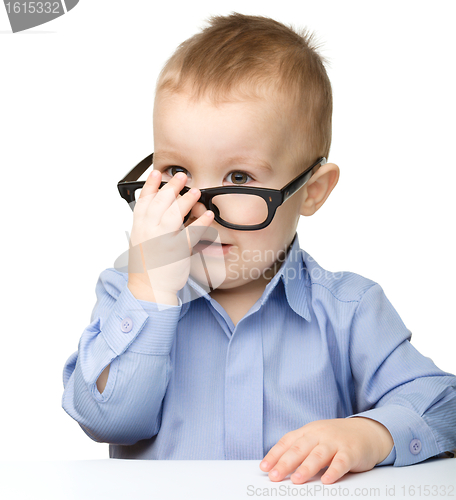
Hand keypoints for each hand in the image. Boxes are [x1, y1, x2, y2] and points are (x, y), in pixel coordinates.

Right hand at [128, 169, 214, 295]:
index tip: (156, 173)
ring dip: (186, 200)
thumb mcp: (140, 242)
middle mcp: (148, 232)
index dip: (150, 185)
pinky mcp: (177, 251)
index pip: (143, 202)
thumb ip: (147, 225)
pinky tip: (208, 214)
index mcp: (139, 228)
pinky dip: (201, 223)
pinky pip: (191, 234)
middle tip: (182, 175)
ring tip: (196, 191)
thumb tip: (158, 209)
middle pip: (160, 203)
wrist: (148, 289)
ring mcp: (162, 241)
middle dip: (171, 187)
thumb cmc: (146, 267)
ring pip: (173, 215)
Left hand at [259, 417, 393, 484]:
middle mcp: (319, 434)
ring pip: (318, 454)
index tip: (264, 468)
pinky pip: (341, 462)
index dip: (275, 454)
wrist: (366, 431)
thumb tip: (278, 466)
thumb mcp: (316, 438)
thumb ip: (300, 449)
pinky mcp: (351, 451)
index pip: (287, 442)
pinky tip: (326, 480)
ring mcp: (335, 442)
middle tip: (275, 476)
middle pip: (299, 448)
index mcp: (308, 431)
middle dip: (285, 463)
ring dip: (306, 467)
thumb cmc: (336, 438)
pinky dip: (333, 471)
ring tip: (297, 480)